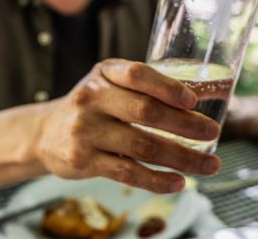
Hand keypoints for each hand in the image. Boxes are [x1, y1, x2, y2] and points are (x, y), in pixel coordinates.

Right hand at [34, 59, 221, 192]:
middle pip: (145, 112)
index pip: (137, 75)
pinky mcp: (83, 161)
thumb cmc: (94, 106)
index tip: (193, 101)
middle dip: (185, 124)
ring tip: (209, 165)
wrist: (44, 133)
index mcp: (104, 73)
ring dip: (181, 158)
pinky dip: (156, 180)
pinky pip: (127, 172)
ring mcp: (86, 131)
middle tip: (213, 132)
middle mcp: (92, 99)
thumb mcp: (111, 84)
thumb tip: (203, 97)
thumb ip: (147, 87)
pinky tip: (178, 182)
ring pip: (142, 146)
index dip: (167, 87)